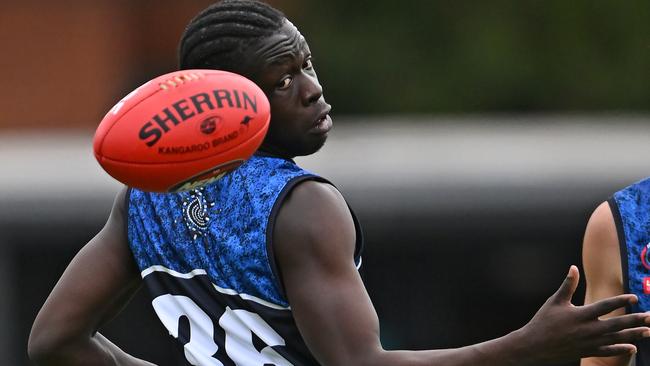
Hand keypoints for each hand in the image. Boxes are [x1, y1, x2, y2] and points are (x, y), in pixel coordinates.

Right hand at [518, 265, 649, 364]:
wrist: (534, 346)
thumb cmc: (543, 321)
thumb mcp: (554, 301)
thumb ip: (567, 285)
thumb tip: (573, 267)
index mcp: (580, 314)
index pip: (605, 306)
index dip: (621, 301)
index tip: (635, 297)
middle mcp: (587, 329)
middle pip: (617, 324)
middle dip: (635, 320)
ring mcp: (589, 342)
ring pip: (616, 339)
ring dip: (633, 335)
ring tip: (648, 331)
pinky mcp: (587, 351)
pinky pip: (608, 351)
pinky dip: (621, 349)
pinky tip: (633, 347)